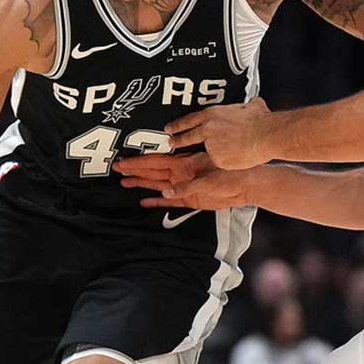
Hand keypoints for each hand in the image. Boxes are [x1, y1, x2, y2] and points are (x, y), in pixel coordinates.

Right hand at [116, 152, 253, 210]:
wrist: (247, 186)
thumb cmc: (230, 176)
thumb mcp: (209, 181)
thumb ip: (187, 187)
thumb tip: (167, 193)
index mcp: (184, 165)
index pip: (156, 163)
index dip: (138, 163)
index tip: (123, 162)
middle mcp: (180, 174)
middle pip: (152, 172)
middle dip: (134, 170)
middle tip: (116, 169)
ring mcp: (184, 187)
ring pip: (157, 185)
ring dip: (141, 184)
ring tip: (124, 183)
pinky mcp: (190, 199)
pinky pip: (169, 201)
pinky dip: (156, 201)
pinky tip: (144, 201)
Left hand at [164, 98, 273, 169]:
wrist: (265, 135)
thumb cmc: (261, 121)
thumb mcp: (252, 106)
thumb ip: (247, 106)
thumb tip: (254, 103)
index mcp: (212, 115)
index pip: (188, 120)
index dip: (178, 125)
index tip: (169, 128)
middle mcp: (208, 129)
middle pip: (187, 136)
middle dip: (177, 140)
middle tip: (170, 142)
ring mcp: (211, 146)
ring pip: (207, 151)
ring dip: (215, 151)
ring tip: (229, 149)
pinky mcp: (218, 159)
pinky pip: (220, 162)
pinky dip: (226, 161)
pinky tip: (237, 156)